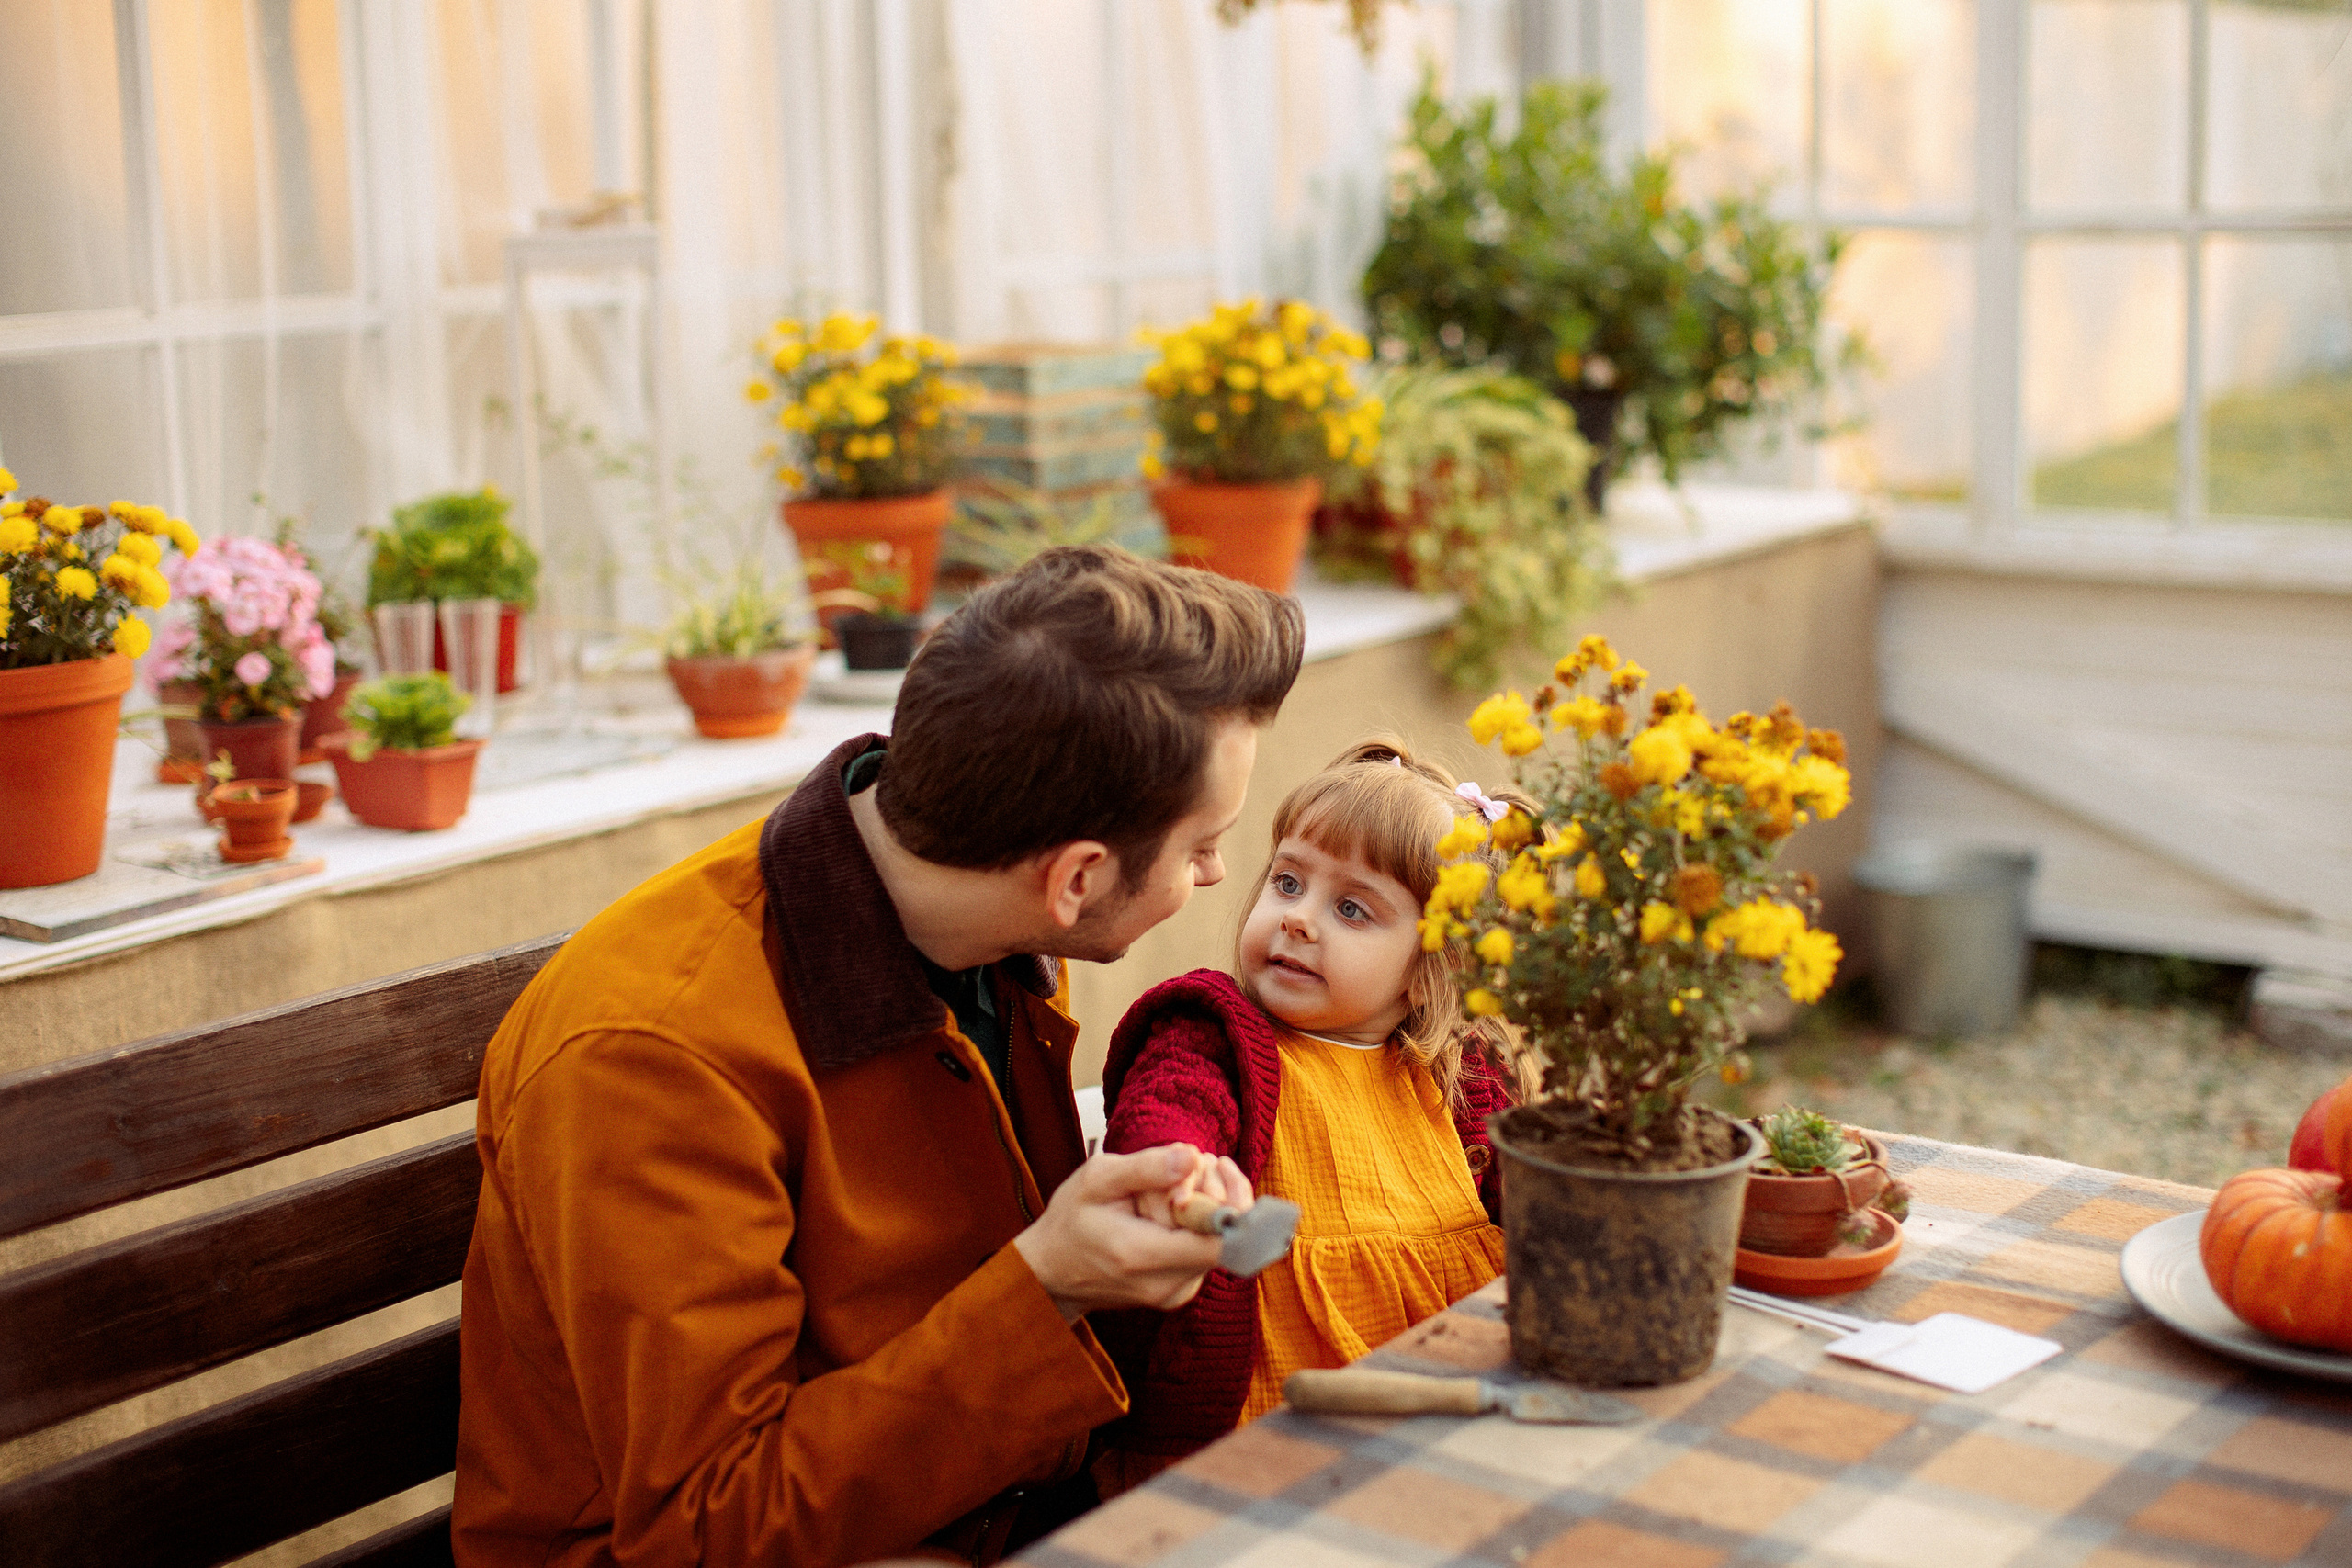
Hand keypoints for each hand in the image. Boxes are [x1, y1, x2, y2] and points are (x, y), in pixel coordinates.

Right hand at [1012, 1144, 1251, 1321]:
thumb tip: (1193, 1155)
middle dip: (1215, 1192)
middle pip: (1226, 1236)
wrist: (1052, 1271)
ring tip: (1170, 1188)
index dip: (1227, 1196)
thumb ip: (1147, 1167)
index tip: (1208, 1164)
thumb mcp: (1097, 1180)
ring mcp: (1176, 1294)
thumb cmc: (1071, 1221)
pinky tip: (1171, 1209)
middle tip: (1185, 1166)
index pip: (1221, 1238)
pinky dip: (1200, 1226)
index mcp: (1142, 1255)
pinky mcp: (1180, 1292)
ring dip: (1208, 1208)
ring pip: (1221, 1244)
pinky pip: (1209, 1253)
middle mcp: (1166, 1285)